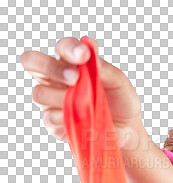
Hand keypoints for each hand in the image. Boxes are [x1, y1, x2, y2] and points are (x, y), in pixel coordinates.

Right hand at [20, 37, 142, 142]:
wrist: (126, 130)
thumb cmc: (121, 102)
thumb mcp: (119, 83)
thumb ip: (104, 68)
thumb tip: (89, 52)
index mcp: (73, 63)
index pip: (62, 48)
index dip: (69, 48)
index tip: (84, 56)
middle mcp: (57, 79)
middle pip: (31, 61)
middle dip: (50, 67)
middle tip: (74, 78)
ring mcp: (51, 101)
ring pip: (39, 92)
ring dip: (62, 97)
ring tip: (84, 104)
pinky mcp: (52, 123)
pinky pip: (50, 117)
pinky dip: (67, 118)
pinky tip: (82, 120)